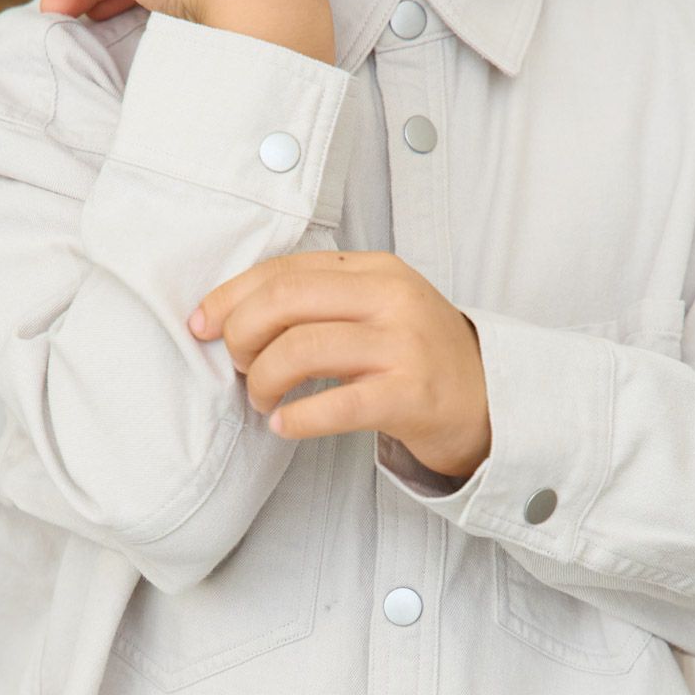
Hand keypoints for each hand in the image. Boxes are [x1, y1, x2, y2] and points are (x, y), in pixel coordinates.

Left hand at [187, 250, 491, 480]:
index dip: (231, 295)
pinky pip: (335, 404)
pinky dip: (296, 418)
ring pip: (300, 349)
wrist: (492, 402)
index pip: (285, 269)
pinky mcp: (410, 396)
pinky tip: (283, 425)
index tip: (202, 324)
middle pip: (284, 301)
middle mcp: (390, 298)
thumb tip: (233, 312)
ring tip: (263, 399)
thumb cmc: (418, 357)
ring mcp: (403, 345)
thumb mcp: (378, 308)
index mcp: (375, 270)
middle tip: (239, 365)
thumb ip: (321, 299)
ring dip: (264, 380)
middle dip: (241, 335)